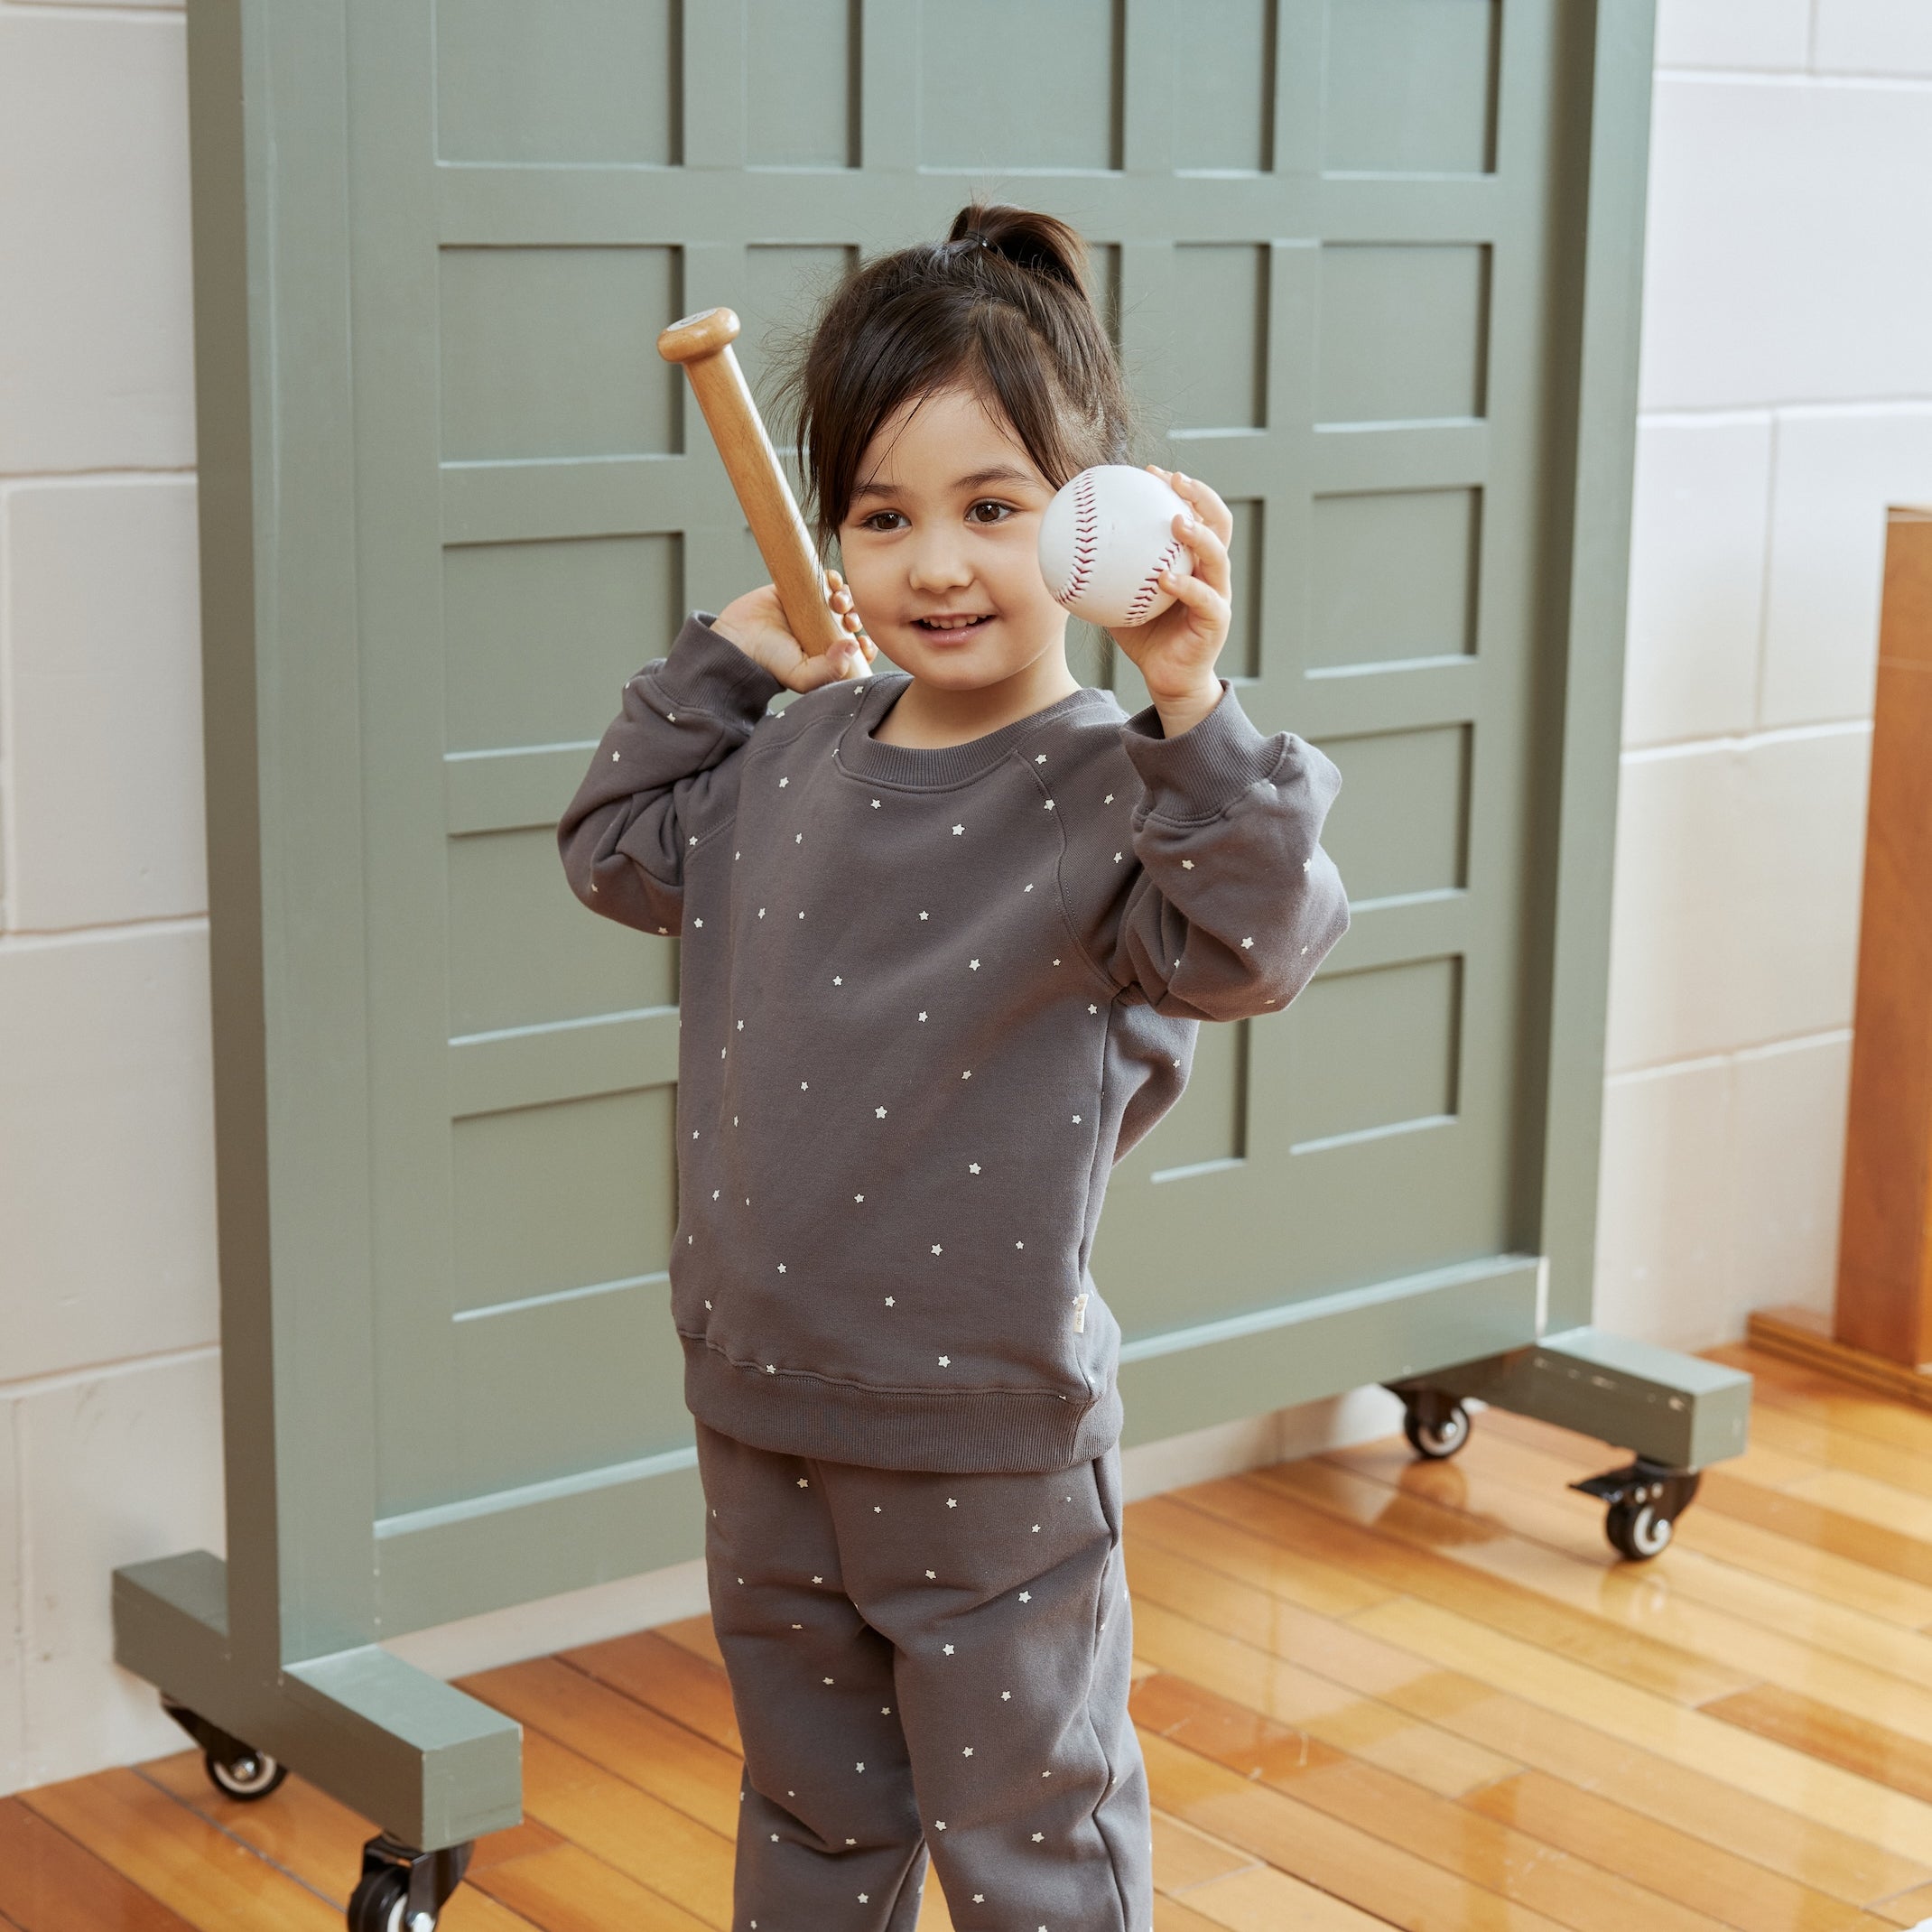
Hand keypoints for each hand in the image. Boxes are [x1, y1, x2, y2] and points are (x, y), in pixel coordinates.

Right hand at [711, 567, 876, 693]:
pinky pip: (821, 579)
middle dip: (855, 617)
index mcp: (825, 655)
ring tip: (838, 601)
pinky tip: (832, 582)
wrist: (737, 639)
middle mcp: (820, 632)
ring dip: (846, 597)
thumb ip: (830, 670)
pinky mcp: (797, 590)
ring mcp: (810, 610)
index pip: (854, 649)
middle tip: (848, 619)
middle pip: (850, 620)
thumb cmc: (768, 663)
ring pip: (840, 599)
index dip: (864, 644)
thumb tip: (854, 647)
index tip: (862, 642)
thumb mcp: (803, 677)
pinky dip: (832, 578)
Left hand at [1105, 467, 1230, 707]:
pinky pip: (1205, 600)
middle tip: (1176, 481)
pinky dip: (1186, 586)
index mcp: (1193, 562)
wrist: (1167, 679)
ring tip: (1177, 521)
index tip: (1153, 472)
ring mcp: (1218, 596)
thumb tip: (1064, 549)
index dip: (1182, 489)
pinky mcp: (1216, 623)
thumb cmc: (1145, 637)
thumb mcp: (1118, 600)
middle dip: (1202, 497)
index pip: (1196, 514)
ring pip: (1218, 557)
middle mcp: (1211, 574)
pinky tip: (1164, 578)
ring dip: (1200, 536)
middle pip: (1219, 524)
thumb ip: (1102, 574)